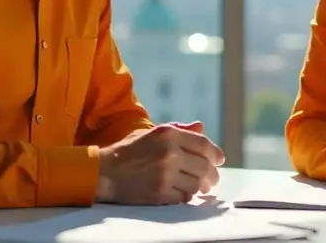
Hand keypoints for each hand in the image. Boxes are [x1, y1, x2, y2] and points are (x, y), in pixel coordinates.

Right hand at [95, 121, 224, 204]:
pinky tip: (185, 193)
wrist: (105, 171)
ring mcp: (165, 174)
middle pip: (204, 166)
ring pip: (196, 184)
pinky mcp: (160, 192)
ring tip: (201, 187)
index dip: (215, 153)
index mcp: (168, 134)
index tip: (220, 160)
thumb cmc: (129, 150)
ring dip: (201, 187)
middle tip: (212, 178)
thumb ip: (179, 130)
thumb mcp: (153, 133)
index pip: (203, 144)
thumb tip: (201, 127)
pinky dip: (187, 196)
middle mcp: (169, 152)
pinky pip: (184, 197)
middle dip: (212, 174)